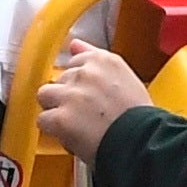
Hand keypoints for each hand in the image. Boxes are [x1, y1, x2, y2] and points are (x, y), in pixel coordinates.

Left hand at [39, 40, 150, 162]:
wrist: (143, 142)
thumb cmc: (140, 117)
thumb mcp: (126, 77)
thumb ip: (96, 58)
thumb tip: (74, 44)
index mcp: (104, 60)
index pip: (76, 61)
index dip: (80, 82)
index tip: (88, 93)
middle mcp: (84, 73)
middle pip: (60, 79)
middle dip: (68, 95)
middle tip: (86, 113)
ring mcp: (70, 94)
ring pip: (45, 95)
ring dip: (55, 108)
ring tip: (74, 124)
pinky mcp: (61, 118)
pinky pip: (43, 120)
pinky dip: (53, 130)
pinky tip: (70, 136)